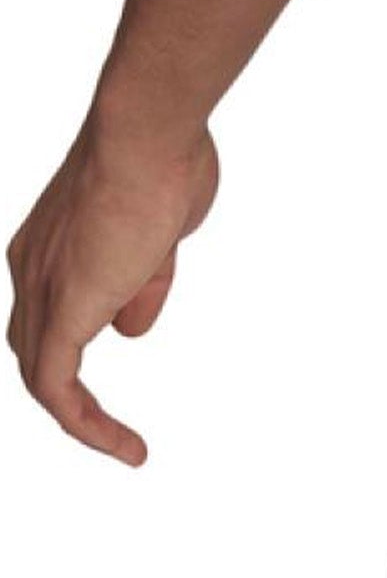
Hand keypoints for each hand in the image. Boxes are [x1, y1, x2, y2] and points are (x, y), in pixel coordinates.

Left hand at [7, 108, 219, 463]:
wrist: (147, 130)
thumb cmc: (164, 157)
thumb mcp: (160, 229)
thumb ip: (145, 280)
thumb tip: (130, 329)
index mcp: (50, 241)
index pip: (51, 303)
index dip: (82, 328)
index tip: (128, 335)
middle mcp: (30, 267)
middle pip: (33, 346)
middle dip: (69, 387)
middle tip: (108, 421)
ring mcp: (41, 291)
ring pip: (41, 374)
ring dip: (80, 417)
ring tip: (123, 446)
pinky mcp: (61, 315)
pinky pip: (58, 391)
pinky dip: (87, 426)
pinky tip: (125, 447)